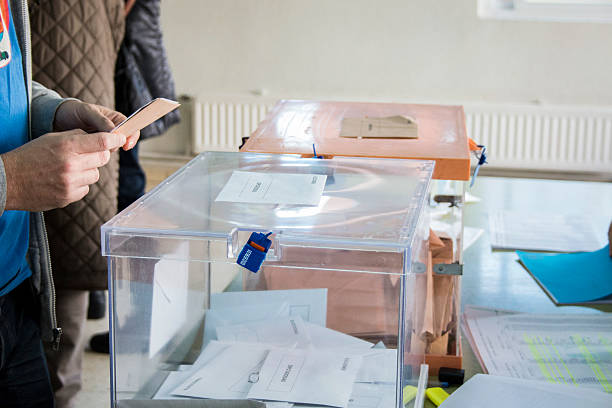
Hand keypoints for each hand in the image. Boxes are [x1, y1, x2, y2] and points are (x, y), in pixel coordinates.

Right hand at [1, 130, 126, 211]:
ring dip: (87, 171)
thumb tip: (101, 138)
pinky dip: (79, 184)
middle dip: (99, 155)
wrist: (8, 181)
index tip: (120, 139)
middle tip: (87, 154)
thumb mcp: (51, 138)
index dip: (115, 140)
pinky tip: (64, 180)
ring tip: (68, 169)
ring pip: (95, 175)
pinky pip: (86, 188)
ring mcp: (70, 183)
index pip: (102, 141)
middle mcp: (71, 164)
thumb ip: (77, 137)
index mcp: (67, 146)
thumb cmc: (30, 156)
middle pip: (103, 158)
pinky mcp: (68, 197)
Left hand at [53, 100, 139, 150]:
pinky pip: (100, 155)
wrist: (58, 119)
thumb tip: (114, 131)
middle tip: (105, 146)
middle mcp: (113, 131)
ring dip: (104, 151)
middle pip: (123, 142)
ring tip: (91, 147)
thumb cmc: (74, 111)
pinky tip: (86, 152)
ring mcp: (104, 141)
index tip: (126, 144)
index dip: (132, 136)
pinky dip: (95, 155)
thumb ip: (101, 120)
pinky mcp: (95, 150)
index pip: (132, 128)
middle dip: (115, 145)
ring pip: (112, 150)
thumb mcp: (87, 111)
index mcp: (116, 119)